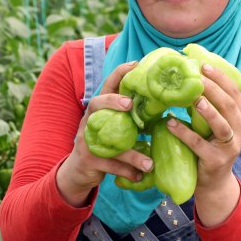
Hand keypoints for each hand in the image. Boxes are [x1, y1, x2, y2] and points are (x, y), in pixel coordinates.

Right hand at [56, 61, 154, 206]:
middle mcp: (90, 120)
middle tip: (130, 104)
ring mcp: (86, 140)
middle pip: (96, 103)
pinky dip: (127, 172)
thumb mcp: (114, 127)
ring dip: (132, 154)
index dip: (119, 73)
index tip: (135, 64)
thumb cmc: (104, 143)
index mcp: (99, 109)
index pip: (107, 85)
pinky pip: (110, 165)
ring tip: (150, 163)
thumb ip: (129, 117)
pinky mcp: (88, 160)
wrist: (78, 171)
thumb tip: (162, 105)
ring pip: (109, 142)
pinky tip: (140, 176)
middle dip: (112, 101)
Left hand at [165, 63, 240, 224]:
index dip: (221, 78)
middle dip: (213, 88)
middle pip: (229, 105)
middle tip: (196, 76)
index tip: (203, 65)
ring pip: (221, 125)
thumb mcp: (216, 124)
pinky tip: (170, 123)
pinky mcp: (217, 161)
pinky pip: (199, 144)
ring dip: (207, 110)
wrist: (213, 181)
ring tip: (192, 98)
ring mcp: (231, 148)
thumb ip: (211, 104)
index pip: (235, 93)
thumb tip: (192, 75)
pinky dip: (184, 132)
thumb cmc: (210, 145)